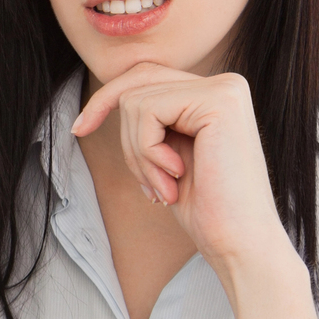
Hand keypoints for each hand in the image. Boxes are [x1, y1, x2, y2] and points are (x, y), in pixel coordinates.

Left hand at [70, 62, 290, 279]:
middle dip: (121, 130)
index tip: (78, 129)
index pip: (144, 77)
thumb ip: (151, 121)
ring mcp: (224, 89)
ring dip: (138, 152)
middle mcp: (224, 84)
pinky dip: (147, 150)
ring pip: (135, 101)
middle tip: (140, 179)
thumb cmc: (205, 208)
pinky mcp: (218, 101)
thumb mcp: (166, 155)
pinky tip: (176, 175)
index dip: (106, 100)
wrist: (239, 241)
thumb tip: (110, 97)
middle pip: (137, 80)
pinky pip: (148, 111)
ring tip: (165, 185)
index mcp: (214, 94)